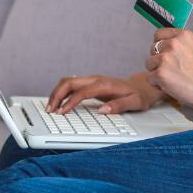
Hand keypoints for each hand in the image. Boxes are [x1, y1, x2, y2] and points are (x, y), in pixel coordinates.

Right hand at [45, 74, 163, 114]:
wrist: (143, 86)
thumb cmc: (140, 95)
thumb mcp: (135, 103)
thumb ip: (119, 106)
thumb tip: (103, 111)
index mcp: (105, 85)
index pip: (82, 92)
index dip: (70, 102)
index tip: (61, 112)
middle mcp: (96, 80)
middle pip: (69, 82)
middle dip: (56, 95)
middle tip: (49, 110)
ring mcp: (92, 80)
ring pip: (68, 81)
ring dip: (57, 93)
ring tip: (50, 108)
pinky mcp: (90, 84)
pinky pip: (71, 85)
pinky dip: (62, 93)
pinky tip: (58, 103)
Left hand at [145, 28, 192, 109]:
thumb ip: (183, 43)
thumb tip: (171, 43)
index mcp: (183, 35)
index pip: (159, 34)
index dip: (160, 45)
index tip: (164, 53)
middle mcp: (173, 43)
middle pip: (152, 49)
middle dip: (158, 60)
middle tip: (171, 70)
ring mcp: (165, 58)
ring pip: (149, 63)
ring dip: (157, 72)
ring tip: (172, 78)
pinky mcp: (160, 73)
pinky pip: (150, 78)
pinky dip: (157, 85)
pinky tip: (170, 86)